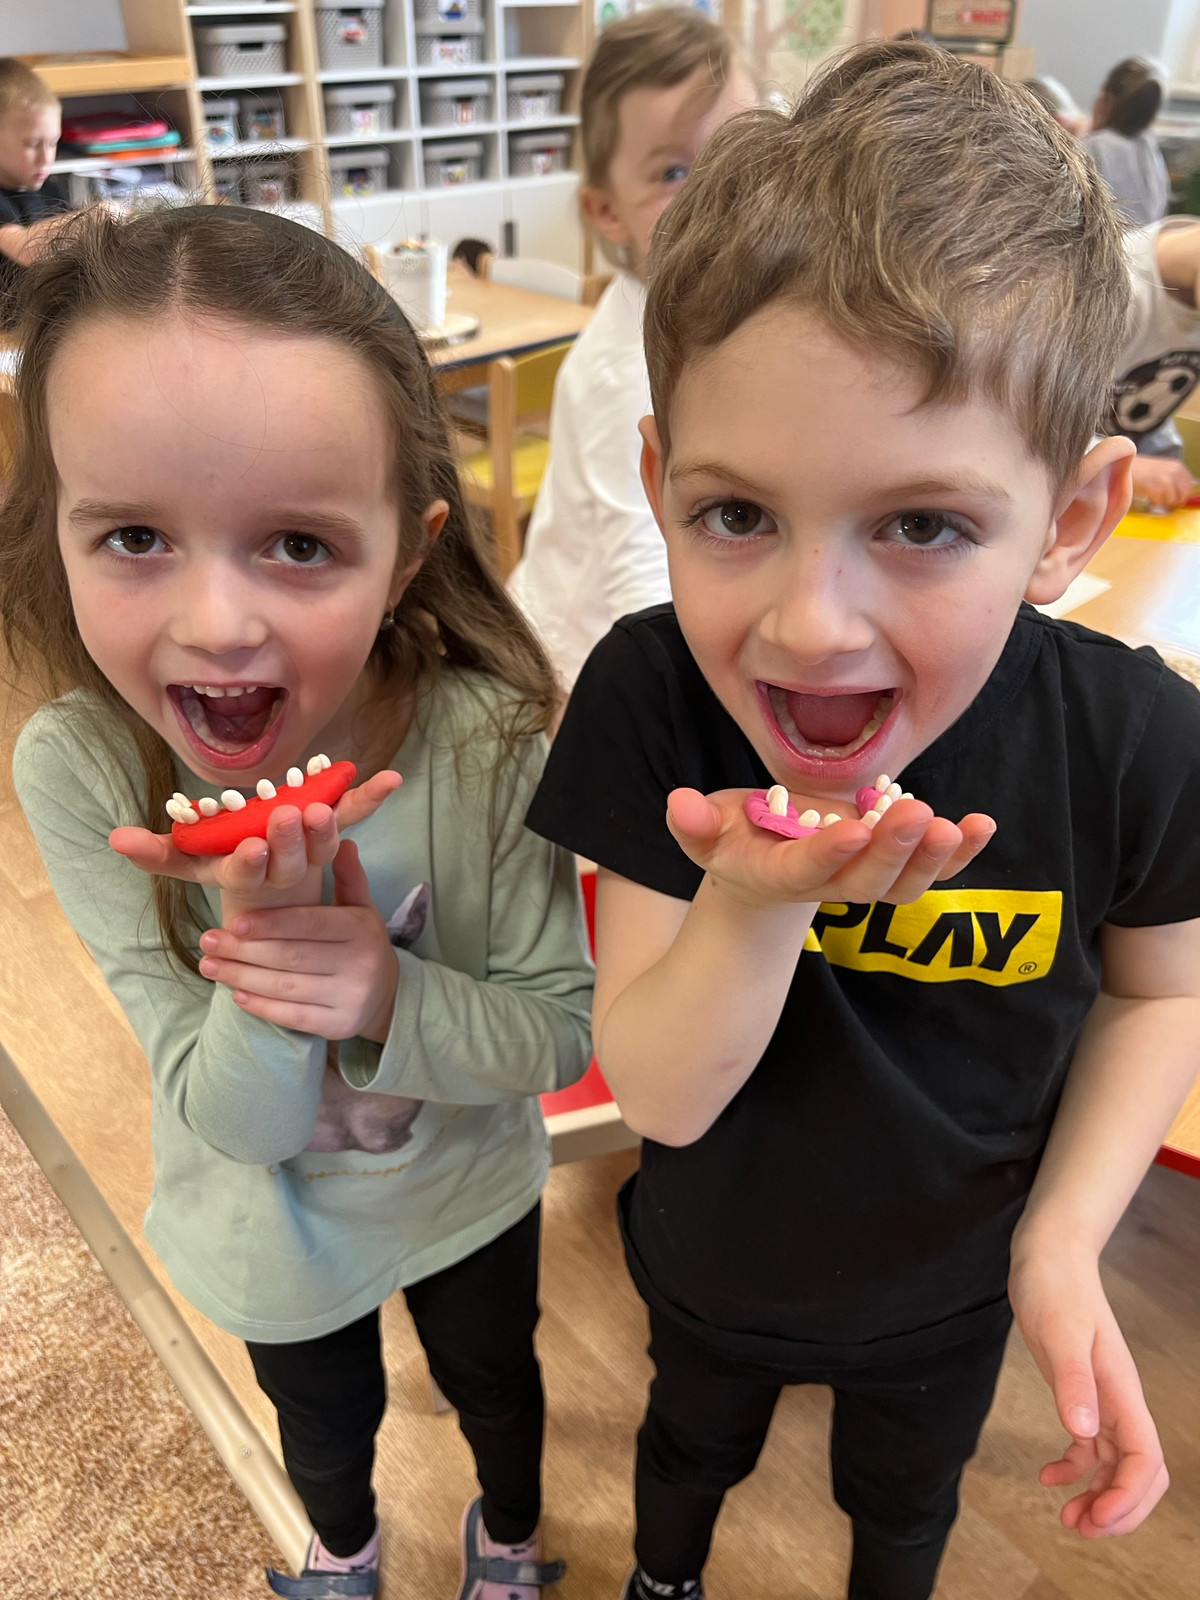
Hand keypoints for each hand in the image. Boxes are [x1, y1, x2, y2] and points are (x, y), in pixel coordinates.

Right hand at [109, 769, 400, 919]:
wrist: (270, 881)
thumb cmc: (222, 864)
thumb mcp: (187, 859)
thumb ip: (156, 852)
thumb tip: (117, 839)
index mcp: (246, 874)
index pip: (247, 873)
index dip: (249, 863)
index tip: (251, 849)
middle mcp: (283, 867)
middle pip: (290, 858)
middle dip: (291, 838)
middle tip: (290, 815)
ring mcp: (311, 850)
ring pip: (323, 843)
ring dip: (328, 825)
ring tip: (325, 804)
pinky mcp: (331, 828)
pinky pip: (353, 814)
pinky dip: (371, 797)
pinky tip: (390, 778)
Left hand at [196, 839, 398, 1041]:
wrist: (386, 995)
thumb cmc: (361, 942)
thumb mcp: (360, 906)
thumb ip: (347, 876)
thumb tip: (342, 840)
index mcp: (360, 928)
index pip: (310, 924)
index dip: (271, 923)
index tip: (234, 920)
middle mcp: (359, 964)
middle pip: (292, 957)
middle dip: (244, 949)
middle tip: (208, 940)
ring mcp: (349, 998)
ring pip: (286, 987)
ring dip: (242, 976)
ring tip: (208, 965)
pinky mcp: (339, 1026)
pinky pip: (292, 1016)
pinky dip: (261, 1005)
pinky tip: (236, 993)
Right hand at [666, 786, 993, 910]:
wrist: (769, 863)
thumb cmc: (735, 838)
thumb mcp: (707, 830)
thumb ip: (694, 825)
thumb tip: (680, 805)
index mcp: (777, 874)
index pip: (803, 872)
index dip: (827, 855)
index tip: (852, 831)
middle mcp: (827, 884)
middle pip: (864, 882)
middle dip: (892, 851)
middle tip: (916, 815)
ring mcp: (863, 878)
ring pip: (902, 883)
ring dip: (933, 858)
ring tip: (955, 825)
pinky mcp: (892, 867)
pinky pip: (929, 869)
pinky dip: (958, 852)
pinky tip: (981, 825)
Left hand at [1009, 1243, 1167, 1536]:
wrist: (1049, 1257)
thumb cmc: (1055, 1288)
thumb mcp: (1058, 1333)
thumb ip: (1072, 1382)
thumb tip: (1083, 1433)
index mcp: (1121, 1391)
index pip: (1145, 1460)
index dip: (1127, 1497)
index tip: (1093, 1519)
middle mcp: (1118, 1401)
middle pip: (1141, 1473)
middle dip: (1120, 1510)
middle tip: (1081, 1528)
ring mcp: (1102, 1398)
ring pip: (1117, 1465)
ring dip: (1099, 1497)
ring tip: (1066, 1517)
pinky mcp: (1080, 1393)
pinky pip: (1090, 1447)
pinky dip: (1075, 1469)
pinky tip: (1048, 1475)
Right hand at [1130, 455, 1193, 511]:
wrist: (1120, 465)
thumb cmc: (1138, 470)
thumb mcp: (1161, 470)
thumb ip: (1173, 480)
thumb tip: (1181, 495)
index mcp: (1177, 466)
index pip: (1189, 485)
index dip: (1182, 494)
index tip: (1174, 498)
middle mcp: (1174, 471)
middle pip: (1183, 495)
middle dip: (1174, 500)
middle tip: (1163, 500)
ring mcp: (1165, 478)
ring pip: (1172, 500)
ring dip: (1163, 502)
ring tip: (1153, 496)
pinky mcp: (1154, 486)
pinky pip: (1160, 501)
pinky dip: (1154, 501)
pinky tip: (1148, 495)